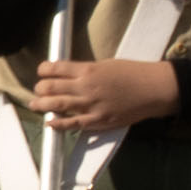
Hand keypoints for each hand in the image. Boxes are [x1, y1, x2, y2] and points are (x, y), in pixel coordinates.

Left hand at [24, 54, 181, 132]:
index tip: (42, 73)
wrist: (155, 88)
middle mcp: (85, 87)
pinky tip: (50, 123)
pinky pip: (73, 124)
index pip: (54, 68)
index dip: (43, 70)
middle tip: (39, 90)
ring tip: (35, 104)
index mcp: (87, 70)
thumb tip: (68, 74)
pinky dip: (58, 124)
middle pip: (50, 87)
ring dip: (41, 104)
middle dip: (40, 88)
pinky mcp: (99, 120)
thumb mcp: (107, 64)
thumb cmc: (134, 73)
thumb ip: (86, 70)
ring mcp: (91, 105)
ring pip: (56, 105)